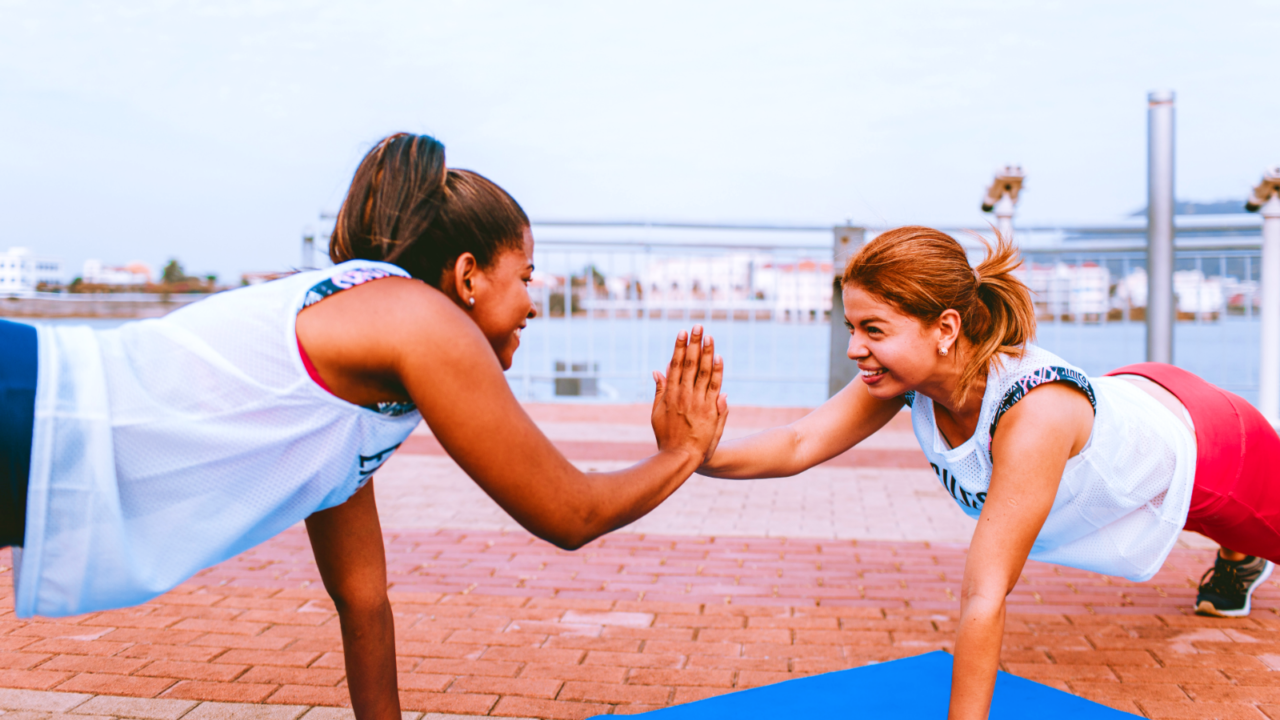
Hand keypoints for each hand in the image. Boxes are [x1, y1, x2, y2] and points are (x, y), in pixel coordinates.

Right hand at [651, 326, 727, 465]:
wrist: (680, 457)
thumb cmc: (667, 436)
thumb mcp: (657, 413)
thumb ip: (659, 390)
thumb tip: (658, 370)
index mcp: (670, 394)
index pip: (676, 365)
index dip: (680, 348)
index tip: (683, 332)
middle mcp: (683, 395)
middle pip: (690, 364)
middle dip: (694, 343)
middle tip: (698, 326)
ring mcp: (697, 402)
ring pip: (703, 372)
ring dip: (707, 352)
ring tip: (709, 336)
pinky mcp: (709, 410)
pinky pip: (714, 387)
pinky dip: (717, 372)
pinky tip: (719, 357)